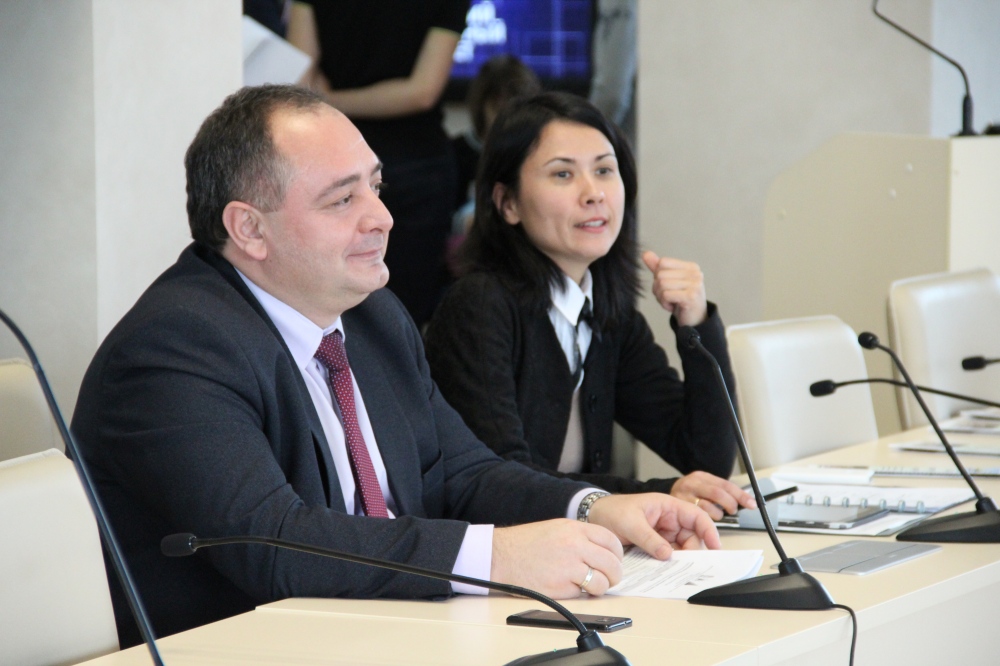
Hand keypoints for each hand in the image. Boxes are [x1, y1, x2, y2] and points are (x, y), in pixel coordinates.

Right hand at [491, 519, 623, 597]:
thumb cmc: (525, 543)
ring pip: (601, 582)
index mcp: (574, 529)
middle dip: (614, 575)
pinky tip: (568, 587)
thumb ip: (580, 537)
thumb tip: (603, 552)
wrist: (501, 556)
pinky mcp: (560, 586)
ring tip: (590, 587)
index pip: (611, 541)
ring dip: (599, 587)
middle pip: (611, 563)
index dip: (617, 554)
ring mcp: (568, 566)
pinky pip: (582, 593)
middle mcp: (574, 545)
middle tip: (608, 579)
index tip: (614, 562)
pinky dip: (579, 593)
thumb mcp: (556, 528)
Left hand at [587, 493, 721, 560]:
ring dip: (680, 558)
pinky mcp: (656, 544)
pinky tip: (665, 569)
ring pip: (682, 548)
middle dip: (692, 550)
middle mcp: (669, 519)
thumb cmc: (612, 511)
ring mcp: (663, 532)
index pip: (696, 516)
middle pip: (692, 536)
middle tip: (686, 565)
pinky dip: (669, 562)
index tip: (715, 547)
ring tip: (674, 568)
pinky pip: (668, 554)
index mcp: (667, 506)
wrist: (594, 516)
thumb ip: (649, 538)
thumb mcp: (630, 523)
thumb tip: (667, 554)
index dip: (709, 530)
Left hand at [641, 251, 707, 326]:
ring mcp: (695, 284)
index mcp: (691, 267)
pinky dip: (665, 303)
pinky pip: (666, 294)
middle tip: (668, 298)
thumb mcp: (669, 282)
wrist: (694, 321)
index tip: (667, 287)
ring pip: (662, 284)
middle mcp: (695, 273)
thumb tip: (645, 253)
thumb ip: (658, 268)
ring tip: (671, 302)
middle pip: (660, 274)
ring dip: (661, 297)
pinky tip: (673, 307)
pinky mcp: (691, 296)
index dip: (658, 276)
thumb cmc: (681, 300)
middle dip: (658, 289)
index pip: (662, 262)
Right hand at [670, 471, 755, 520]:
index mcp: (701, 476)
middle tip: (733, 511)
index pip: (725, 484)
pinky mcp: (679, 509)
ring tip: (718, 515)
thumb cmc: (690, 495)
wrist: (664, 498)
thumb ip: (721, 492)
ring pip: (708, 508)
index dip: (740, 495)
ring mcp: (684, 496)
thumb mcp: (704, 487)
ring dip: (718, 514)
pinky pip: (699, 517)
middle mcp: (691, 484)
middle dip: (730, 504)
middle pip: (718, 494)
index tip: (751, 503)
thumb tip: (746, 502)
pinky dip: (708, 521)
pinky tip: (707, 520)